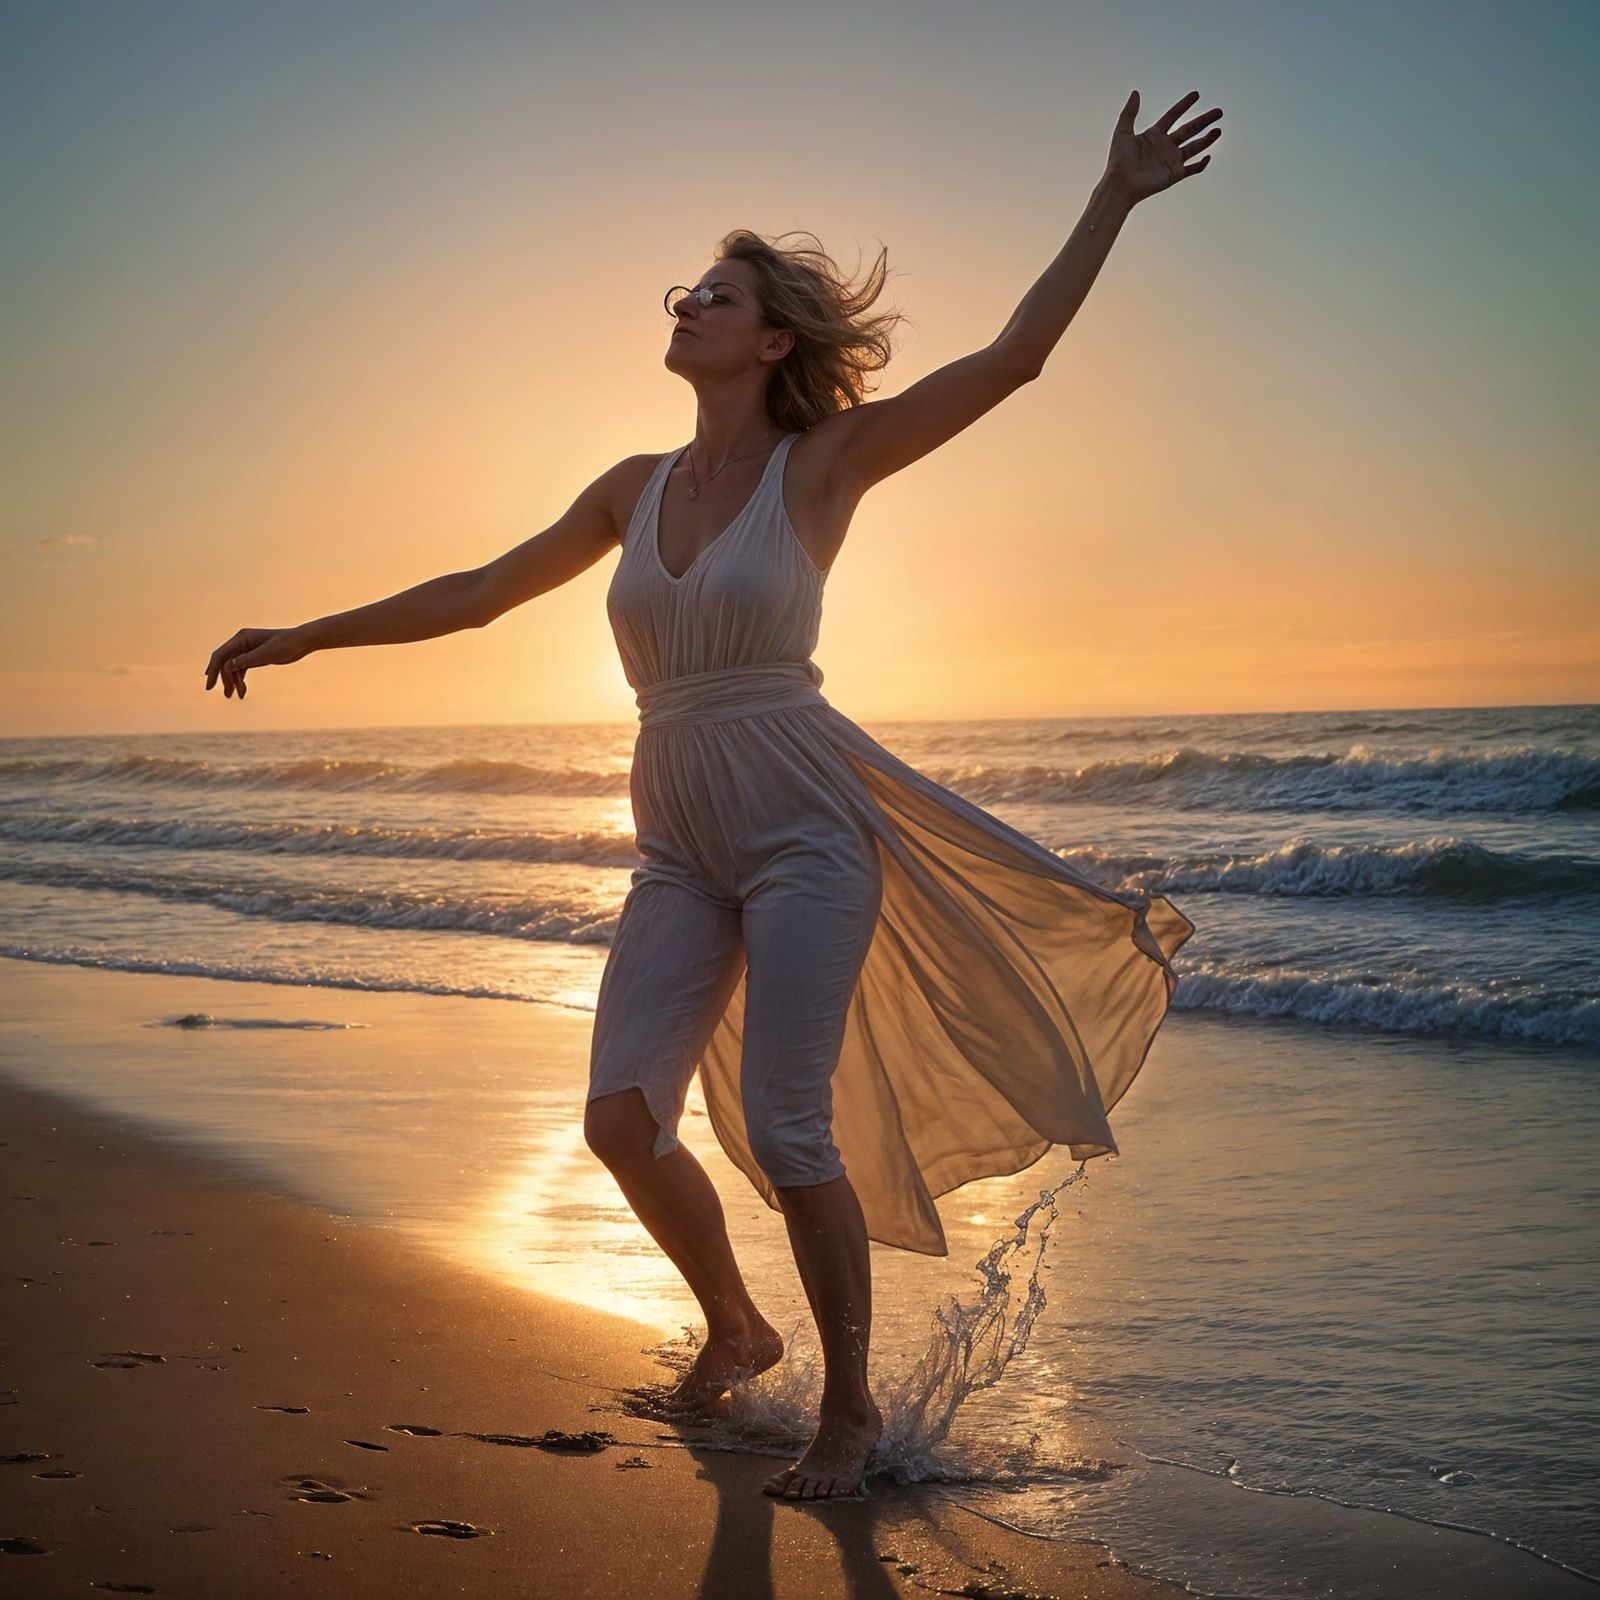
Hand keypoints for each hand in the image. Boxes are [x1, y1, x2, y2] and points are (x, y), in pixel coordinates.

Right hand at [204, 626, 308, 699]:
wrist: (302, 642)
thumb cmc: (286, 644)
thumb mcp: (266, 654)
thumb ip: (246, 660)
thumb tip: (226, 667)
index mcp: (241, 638)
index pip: (221, 655)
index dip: (213, 671)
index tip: (209, 687)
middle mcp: (241, 642)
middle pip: (225, 662)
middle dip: (225, 679)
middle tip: (227, 695)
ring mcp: (247, 649)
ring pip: (234, 667)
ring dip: (233, 682)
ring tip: (237, 696)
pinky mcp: (255, 656)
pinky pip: (242, 669)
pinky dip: (241, 679)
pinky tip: (242, 691)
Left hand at [1104, 89, 1221, 205]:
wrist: (1120, 184)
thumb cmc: (1118, 161)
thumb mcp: (1122, 131)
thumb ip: (1129, 112)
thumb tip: (1135, 92)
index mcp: (1154, 135)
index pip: (1173, 116)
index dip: (1184, 104)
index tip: (1196, 94)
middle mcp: (1165, 146)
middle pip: (1189, 129)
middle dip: (1204, 120)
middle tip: (1219, 112)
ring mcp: (1171, 161)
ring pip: (1194, 147)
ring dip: (1207, 139)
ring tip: (1218, 129)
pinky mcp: (1174, 175)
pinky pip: (1192, 169)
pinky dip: (1201, 164)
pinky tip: (1208, 155)